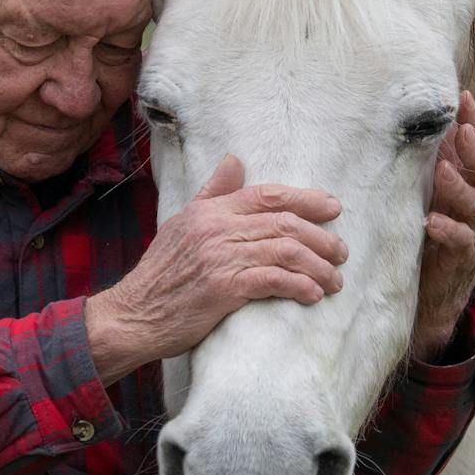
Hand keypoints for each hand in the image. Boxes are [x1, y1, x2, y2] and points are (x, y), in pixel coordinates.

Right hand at [84, 155, 346, 383]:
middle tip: (341, 253)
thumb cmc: (161, 274)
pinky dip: (299, 286)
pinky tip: (312, 295)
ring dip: (318, 265)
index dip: (306, 199)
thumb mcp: (182, 224)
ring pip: (285, 250)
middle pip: (284, 222)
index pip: (267, 195)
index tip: (334, 209)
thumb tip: (234, 159)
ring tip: (334, 280)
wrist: (133, 315)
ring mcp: (220, 257)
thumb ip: (213, 193)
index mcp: (209, 210)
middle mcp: (216, 228)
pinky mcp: (222, 289)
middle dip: (321, 237)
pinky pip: (273, 280)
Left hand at [412, 91, 474, 358]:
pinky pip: (460, 239)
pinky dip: (447, 229)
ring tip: (442, 170)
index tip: (462, 97)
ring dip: (458, 186)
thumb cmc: (439, 223)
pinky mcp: (467, 253)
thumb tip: (425, 117)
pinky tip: (432, 221)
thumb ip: (439, 156)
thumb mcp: (439, 187)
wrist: (438, 282)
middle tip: (462, 131)